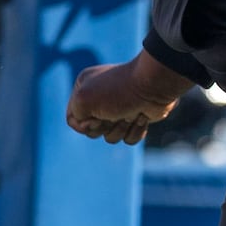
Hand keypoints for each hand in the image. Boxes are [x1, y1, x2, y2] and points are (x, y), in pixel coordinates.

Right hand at [65, 53, 189, 144]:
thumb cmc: (117, 91)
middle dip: (104, 127)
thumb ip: (74, 116)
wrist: (153, 87)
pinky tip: (141, 117)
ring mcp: (117, 109)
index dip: (84, 123)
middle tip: (113, 114)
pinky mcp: (134, 118)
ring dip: (120, 129)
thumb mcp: (84, 99)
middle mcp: (99, 98)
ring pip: (110, 136)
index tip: (95, 117)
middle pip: (91, 131)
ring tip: (130, 114)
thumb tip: (90, 128)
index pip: (72, 118)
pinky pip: (127, 138)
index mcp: (84, 88)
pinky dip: (135, 131)